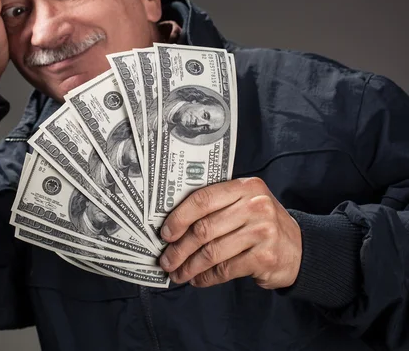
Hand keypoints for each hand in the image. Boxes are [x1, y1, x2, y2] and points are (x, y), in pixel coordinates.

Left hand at [159, 177, 301, 288]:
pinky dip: (207, 277)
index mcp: (245, 186)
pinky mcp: (265, 257)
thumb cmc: (261, 223)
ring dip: (190, 266)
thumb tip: (173, 225)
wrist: (299, 248)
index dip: (179, 217)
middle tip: (166, 259)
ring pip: (212, 252)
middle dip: (179, 248)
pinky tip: (198, 279)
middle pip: (204, 228)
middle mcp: (255, 205)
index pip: (203, 198)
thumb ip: (216, 206)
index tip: (165, 232)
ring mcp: (262, 231)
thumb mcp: (244, 203)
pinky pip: (225, 269)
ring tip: (178, 273)